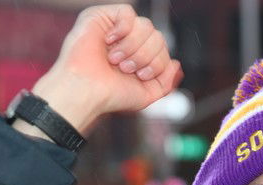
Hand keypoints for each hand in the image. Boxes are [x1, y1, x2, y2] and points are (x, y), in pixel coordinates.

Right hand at [29, 4, 182, 135]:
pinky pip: (128, 12)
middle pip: (157, 36)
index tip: (139, 75)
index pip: (163, 49)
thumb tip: (176, 63)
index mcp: (139, 57)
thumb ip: (166, 81)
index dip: (157, 62)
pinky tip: (110, 41)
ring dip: (133, 47)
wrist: (86, 91)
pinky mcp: (101, 17)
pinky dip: (123, 29)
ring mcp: (115, 29)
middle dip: (145, 56)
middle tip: (125, 68)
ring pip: (145, 25)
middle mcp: (128, 42)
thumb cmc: (111, 95)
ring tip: (115, 59)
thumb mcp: (147, 94)